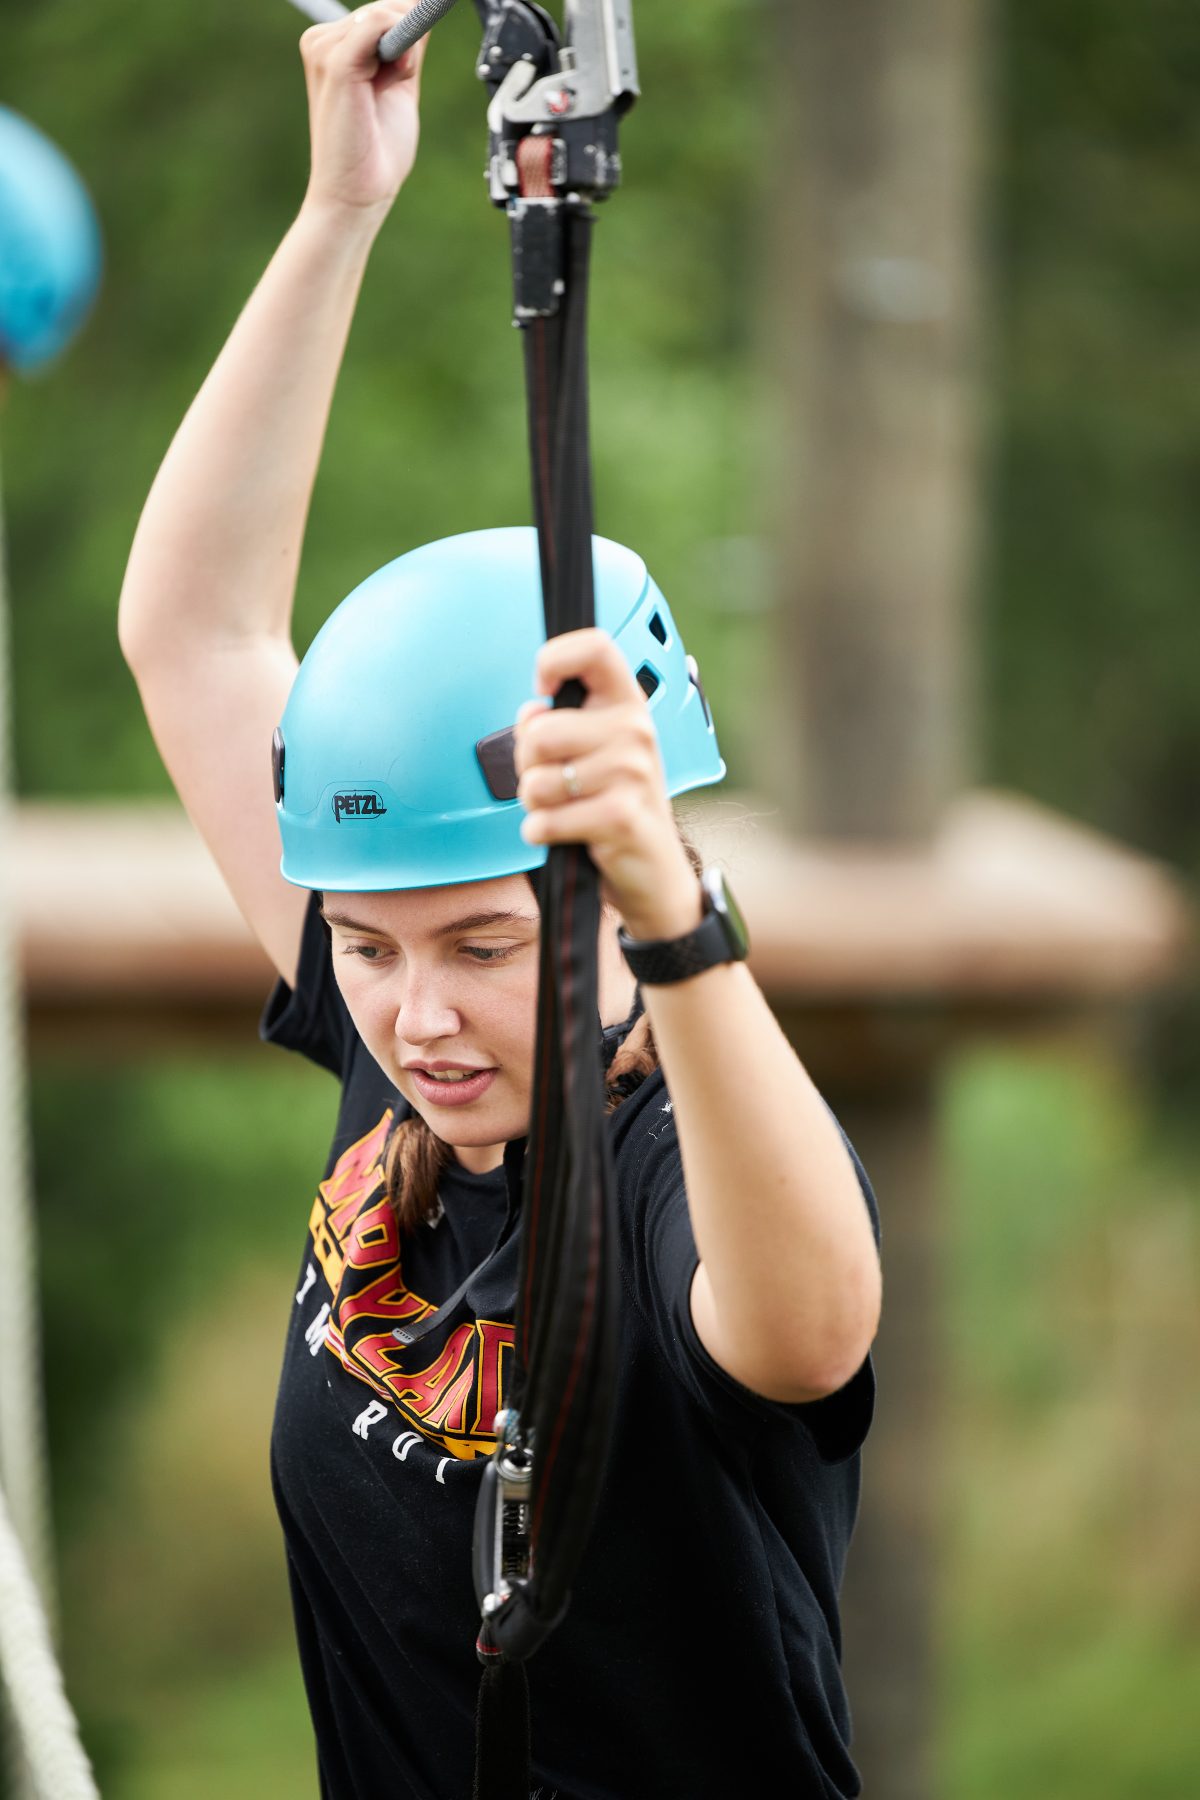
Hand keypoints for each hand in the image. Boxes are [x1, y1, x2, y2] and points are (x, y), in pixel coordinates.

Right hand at [299, 3, 428, 220]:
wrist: (356, 194)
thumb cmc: (375, 150)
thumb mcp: (399, 86)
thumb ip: (408, 48)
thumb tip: (424, 10)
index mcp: (332, 46)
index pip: (383, 11)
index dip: (409, 29)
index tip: (413, 60)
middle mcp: (322, 41)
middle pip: (387, 8)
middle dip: (409, 40)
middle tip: (397, 83)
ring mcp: (325, 49)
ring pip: (387, 14)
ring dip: (407, 50)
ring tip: (387, 91)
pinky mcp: (336, 62)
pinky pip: (380, 22)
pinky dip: (402, 45)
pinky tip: (395, 78)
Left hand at [513, 629, 702, 941]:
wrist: (655, 872)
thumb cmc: (614, 805)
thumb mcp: (594, 753)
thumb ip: (559, 724)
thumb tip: (530, 714)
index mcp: (628, 704)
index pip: (594, 646)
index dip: (553, 659)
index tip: (541, 691)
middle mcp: (636, 731)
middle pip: (539, 731)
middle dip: (527, 765)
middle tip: (553, 781)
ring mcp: (632, 773)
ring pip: (536, 781)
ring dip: (534, 804)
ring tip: (564, 810)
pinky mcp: (621, 817)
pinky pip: (546, 820)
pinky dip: (541, 833)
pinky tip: (566, 836)